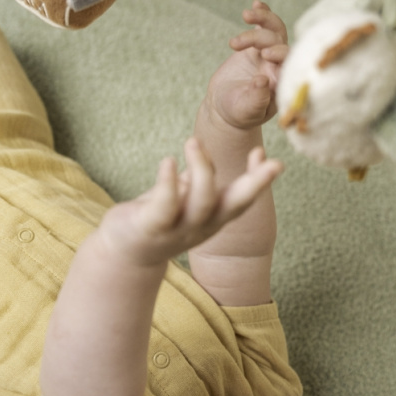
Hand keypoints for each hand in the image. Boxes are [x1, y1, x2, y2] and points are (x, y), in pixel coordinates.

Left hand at [99, 138, 282, 266]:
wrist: (125, 253)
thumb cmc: (158, 218)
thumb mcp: (184, 199)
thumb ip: (197, 179)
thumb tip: (208, 153)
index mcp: (214, 217)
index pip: (243, 199)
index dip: (258, 179)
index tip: (266, 155)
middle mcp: (203, 226)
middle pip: (234, 206)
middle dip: (255, 184)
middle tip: (270, 159)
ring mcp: (178, 229)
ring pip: (202, 202)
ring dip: (202, 169)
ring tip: (193, 141)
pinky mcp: (151, 228)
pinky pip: (165, 206)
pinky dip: (168, 182)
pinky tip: (167, 161)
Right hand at [205, 1, 288, 130]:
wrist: (225, 107)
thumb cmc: (238, 114)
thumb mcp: (245, 110)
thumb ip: (256, 99)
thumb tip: (263, 81)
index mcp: (282, 83)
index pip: (290, 64)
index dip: (282, 55)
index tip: (265, 56)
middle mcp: (279, 67)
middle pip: (281, 43)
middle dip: (263, 37)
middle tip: (238, 45)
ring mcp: (269, 55)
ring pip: (274, 30)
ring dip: (263, 19)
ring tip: (246, 15)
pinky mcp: (257, 46)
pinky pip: (265, 26)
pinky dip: (262, 14)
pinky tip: (256, 3)